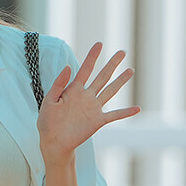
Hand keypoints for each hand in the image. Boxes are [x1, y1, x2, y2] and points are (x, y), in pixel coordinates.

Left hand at [37, 42, 139, 160]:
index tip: (99, 43)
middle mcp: (86, 96)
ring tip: (130, 70)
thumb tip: (68, 66)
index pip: (85, 69)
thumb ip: (58, 84)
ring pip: (110, 91)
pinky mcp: (98, 121)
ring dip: (121, 81)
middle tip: (122, 52)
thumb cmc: (47, 122)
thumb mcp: (49, 101)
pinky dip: (126, 112)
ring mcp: (93, 108)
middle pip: (102, 76)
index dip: (92, 56)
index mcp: (73, 90)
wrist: (53, 142)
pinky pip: (114, 115)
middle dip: (112, 64)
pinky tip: (137, 108)